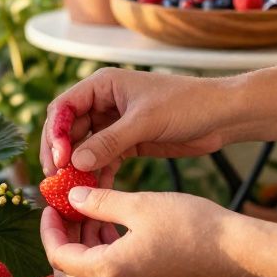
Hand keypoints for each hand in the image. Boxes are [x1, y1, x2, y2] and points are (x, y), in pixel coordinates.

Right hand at [39, 68, 230, 176]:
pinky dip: (97, 174)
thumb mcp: (144, 121)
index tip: (59, 159)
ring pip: (84, 148)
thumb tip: (75, 162)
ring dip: (77, 168)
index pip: (64, 108)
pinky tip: (94, 191)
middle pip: (69, 130)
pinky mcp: (127, 143)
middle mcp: (103, 103)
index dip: (56, 133)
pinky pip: (103, 160)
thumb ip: (109, 142)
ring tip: (71, 190)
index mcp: (102, 86)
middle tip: (56, 179)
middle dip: (61, 154)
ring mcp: (114, 124)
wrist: (221, 116)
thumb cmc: (185, 104)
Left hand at [39, 186, 251, 276]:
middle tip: (67, 213)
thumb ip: (99, 203)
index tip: (51, 206)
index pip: (58, 256)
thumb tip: (71, 198)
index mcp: (108, 271)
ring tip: (94, 213)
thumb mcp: (140, 205)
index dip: (49, 229)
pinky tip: (118, 228)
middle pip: (68, 275)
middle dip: (62, 243)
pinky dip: (107, 256)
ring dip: (85, 248)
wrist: (239, 255)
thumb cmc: (192, 226)